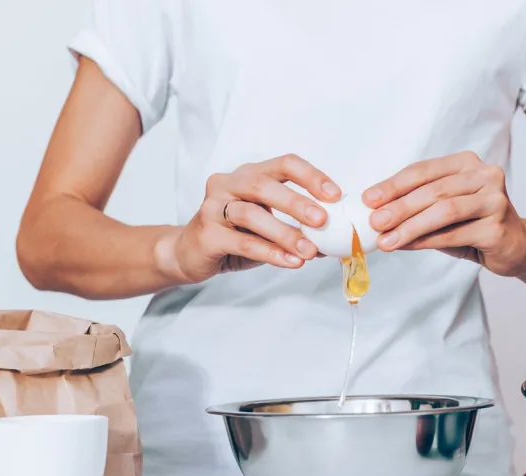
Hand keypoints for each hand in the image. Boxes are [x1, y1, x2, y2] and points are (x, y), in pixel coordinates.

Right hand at [156, 154, 340, 282]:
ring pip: (252, 214)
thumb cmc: (234, 236)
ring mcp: (213, 207)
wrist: (189, 254)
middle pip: (264, 185)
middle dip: (297, 202)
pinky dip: (270, 252)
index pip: (284, 164)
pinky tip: (291, 262)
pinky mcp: (207, 234)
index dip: (311, 176)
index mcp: (248, 175)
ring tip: (310, 251)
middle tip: (323, 220)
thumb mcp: (268, 227)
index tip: (335, 195)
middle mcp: (228, 184)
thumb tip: (336, 239)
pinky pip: (243, 242)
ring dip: (285, 233)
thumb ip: (297, 228)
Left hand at [362, 151, 525, 276]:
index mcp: (467, 163)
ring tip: (386, 240)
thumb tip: (375, 213)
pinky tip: (407, 246)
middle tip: (374, 222)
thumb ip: (416, 206)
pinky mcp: (498, 227)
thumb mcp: (443, 210)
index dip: (393, 184)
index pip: (423, 170)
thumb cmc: (474, 225)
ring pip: (443, 211)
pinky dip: (426, 241)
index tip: (368, 199)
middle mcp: (485, 175)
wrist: (517, 246)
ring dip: (410, 227)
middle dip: (398, 207)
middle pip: (432, 190)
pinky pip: (454, 234)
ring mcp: (495, 200)